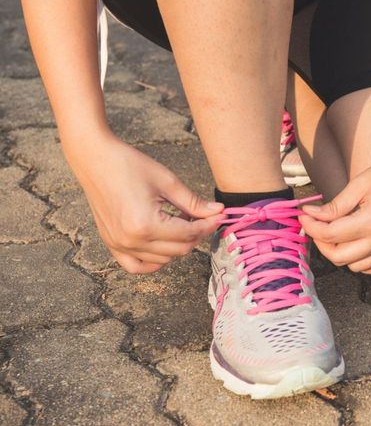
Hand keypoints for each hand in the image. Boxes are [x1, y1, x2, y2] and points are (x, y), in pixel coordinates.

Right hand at [67, 132, 224, 273]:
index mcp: (146, 225)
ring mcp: (119, 245)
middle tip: (203, 216)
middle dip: (197, 234)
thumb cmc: (129, 165)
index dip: (208, 225)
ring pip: (163, 259)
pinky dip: (154, 260)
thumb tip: (218, 212)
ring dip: (178, 244)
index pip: (189, 234)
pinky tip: (163, 244)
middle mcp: (131, 241)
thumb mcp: (167, 182)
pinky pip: (137, 266)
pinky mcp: (112, 244)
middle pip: (179, 250)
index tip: (220, 216)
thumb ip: (194, 203)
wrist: (95, 159)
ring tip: (180, 220)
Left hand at [299, 142, 370, 273]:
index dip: (311, 226)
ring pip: (354, 267)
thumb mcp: (359, 184)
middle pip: (339, 257)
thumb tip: (310, 215)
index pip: (331, 235)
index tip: (303, 215)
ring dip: (338, 253)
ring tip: (332, 232)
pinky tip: (352, 243)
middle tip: (314, 225)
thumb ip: (334, 206)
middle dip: (320, 242)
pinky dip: (358, 261)